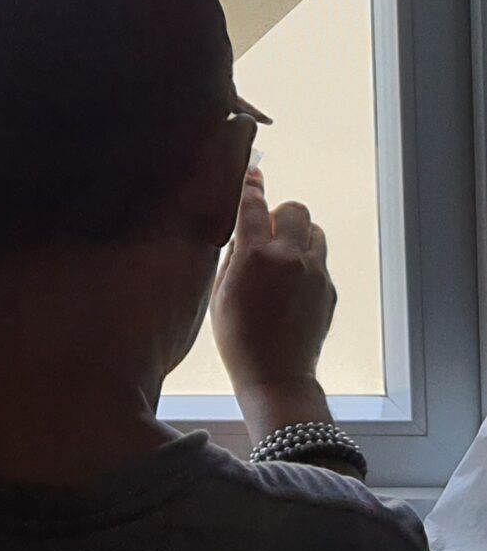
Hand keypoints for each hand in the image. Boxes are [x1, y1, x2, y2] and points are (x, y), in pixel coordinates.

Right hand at [210, 171, 336, 439]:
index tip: (252, 174)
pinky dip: (308, 262)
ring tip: (283, 258)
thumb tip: (243, 233)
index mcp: (255, 256)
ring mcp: (314, 272)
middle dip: (279, 215)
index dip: (250, 186)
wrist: (277, 376)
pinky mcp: (329, 288)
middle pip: (294, 209)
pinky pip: (320, 259)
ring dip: (298, 236)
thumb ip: (233, 257)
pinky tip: (292, 286)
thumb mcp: (220, 294)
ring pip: (313, 230)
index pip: (253, 205)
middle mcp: (289, 257)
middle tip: (266, 234)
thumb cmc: (239, 339)